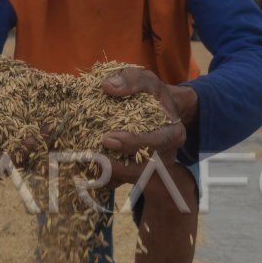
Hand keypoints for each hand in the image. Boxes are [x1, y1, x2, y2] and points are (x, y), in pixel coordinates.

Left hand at [99, 67, 189, 184]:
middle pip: (145, 168)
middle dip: (119, 166)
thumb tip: (108, 86)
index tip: (108, 138)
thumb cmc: (152, 95)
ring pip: (132, 179)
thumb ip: (131, 80)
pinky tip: (89, 171)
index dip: (134, 143)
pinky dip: (107, 178)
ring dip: (110, 175)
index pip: (158, 142)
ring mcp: (154, 168)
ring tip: (88, 165)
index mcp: (173, 133)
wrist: (158, 111)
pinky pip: (124, 182)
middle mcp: (166, 155)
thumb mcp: (146, 80)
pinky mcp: (140, 174)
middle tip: (94, 157)